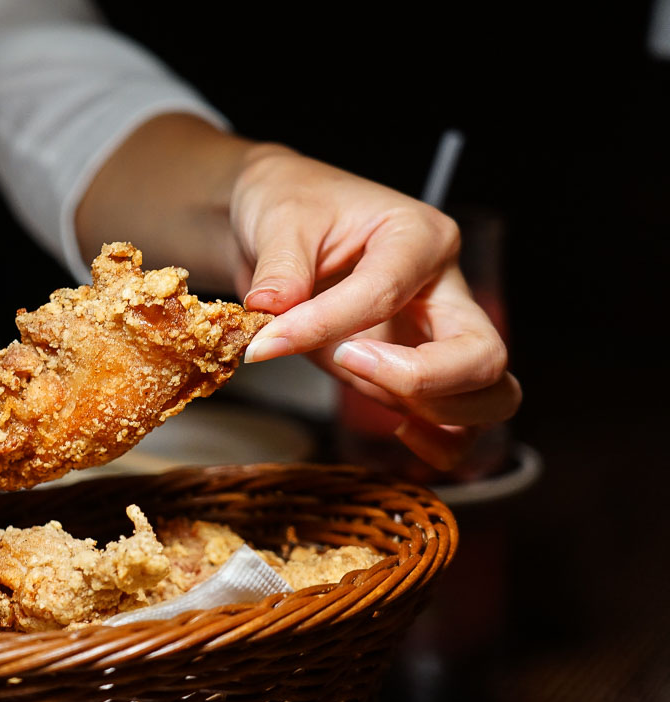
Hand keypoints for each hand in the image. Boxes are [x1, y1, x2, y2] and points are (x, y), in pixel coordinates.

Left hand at [232, 146, 520, 468]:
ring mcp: (438, 336)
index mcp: (420, 237)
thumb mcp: (279, 218)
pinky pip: (458, 422)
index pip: (386, 292)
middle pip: (482, 354)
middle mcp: (445, 290)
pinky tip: (402, 433)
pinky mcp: (417, 371)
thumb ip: (280, 266)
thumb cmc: (292, 206)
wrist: (282, 224)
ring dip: (437, 413)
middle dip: (420, 379)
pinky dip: (441, 441)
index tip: (266, 343)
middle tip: (345, 363)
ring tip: (364, 389)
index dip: (324, 324)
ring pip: (489, 394)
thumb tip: (270, 307)